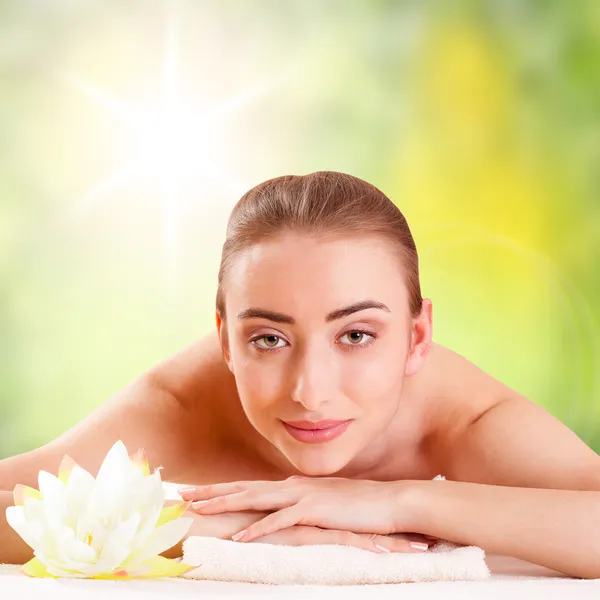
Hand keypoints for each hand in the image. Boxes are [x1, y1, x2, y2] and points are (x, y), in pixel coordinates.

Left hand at [179, 476, 420, 542]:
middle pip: (244, 487)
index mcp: (293, 487)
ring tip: (200, 509)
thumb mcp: (327, 506)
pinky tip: (240, 537)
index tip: (200, 492)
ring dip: (226, 503)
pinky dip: (258, 529)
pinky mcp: (315, 511)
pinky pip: (280, 521)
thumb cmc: (360, 507)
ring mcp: (302, 496)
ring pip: (255, 499)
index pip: (251, 487)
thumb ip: (306, 507)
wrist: (390, 502)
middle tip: (184, 494)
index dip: (224, 489)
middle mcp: (293, 487)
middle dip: (213, 491)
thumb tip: (290, 511)